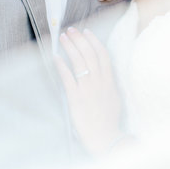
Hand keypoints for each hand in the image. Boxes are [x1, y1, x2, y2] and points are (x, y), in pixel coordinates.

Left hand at [55, 27, 122, 155]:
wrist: (106, 139)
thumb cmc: (109, 122)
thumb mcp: (114, 99)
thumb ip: (108, 85)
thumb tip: (102, 75)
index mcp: (109, 81)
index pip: (102, 55)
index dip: (94, 41)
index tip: (87, 31)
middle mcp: (99, 82)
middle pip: (89, 54)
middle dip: (79, 39)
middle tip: (71, 29)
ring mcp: (87, 89)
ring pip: (79, 61)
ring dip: (70, 47)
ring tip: (62, 37)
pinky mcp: (76, 98)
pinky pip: (68, 78)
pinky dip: (61, 65)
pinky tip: (55, 57)